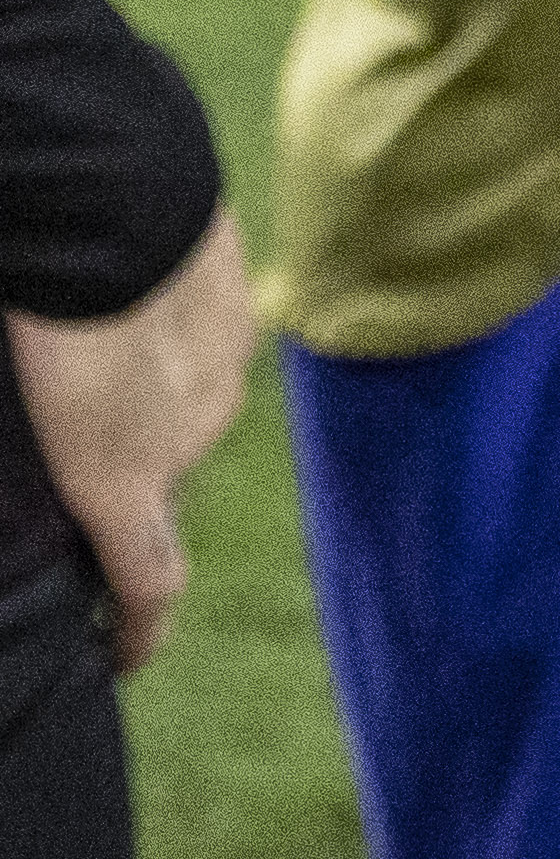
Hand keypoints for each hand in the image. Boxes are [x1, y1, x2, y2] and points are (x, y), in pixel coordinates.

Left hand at [8, 203, 245, 675]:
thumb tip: (69, 483)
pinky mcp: (237, 308)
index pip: (149, 589)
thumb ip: (59, 467)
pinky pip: (204, 345)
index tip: (119, 663)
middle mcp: (188, 441)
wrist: (108, 196)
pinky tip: (125, 300)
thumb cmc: (32, 318)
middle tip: (61, 445)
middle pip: (155, 479)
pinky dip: (167, 339)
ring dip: (140, 399)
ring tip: (85, 356)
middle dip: (117, 477)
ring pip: (181, 408)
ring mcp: (221, 372)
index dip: (137, 635)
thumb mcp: (23, 420)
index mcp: (121, 482)